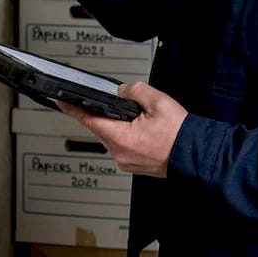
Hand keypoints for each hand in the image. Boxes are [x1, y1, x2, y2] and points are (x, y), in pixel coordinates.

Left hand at [56, 81, 187, 177]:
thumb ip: (135, 91)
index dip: (72, 109)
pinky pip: (122, 146)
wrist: (195, 156)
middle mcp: (119, 152)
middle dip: (106, 113)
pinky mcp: (133, 165)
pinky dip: (127, 136)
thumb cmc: (180, 134)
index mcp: (121, 137)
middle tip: (121, 104)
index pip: (88, 119)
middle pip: (101, 127)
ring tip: (140, 118)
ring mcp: (125, 161)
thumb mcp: (158, 102)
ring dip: (119, 125)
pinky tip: (143, 130)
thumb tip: (122, 91)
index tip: (61, 101)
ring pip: (112, 137)